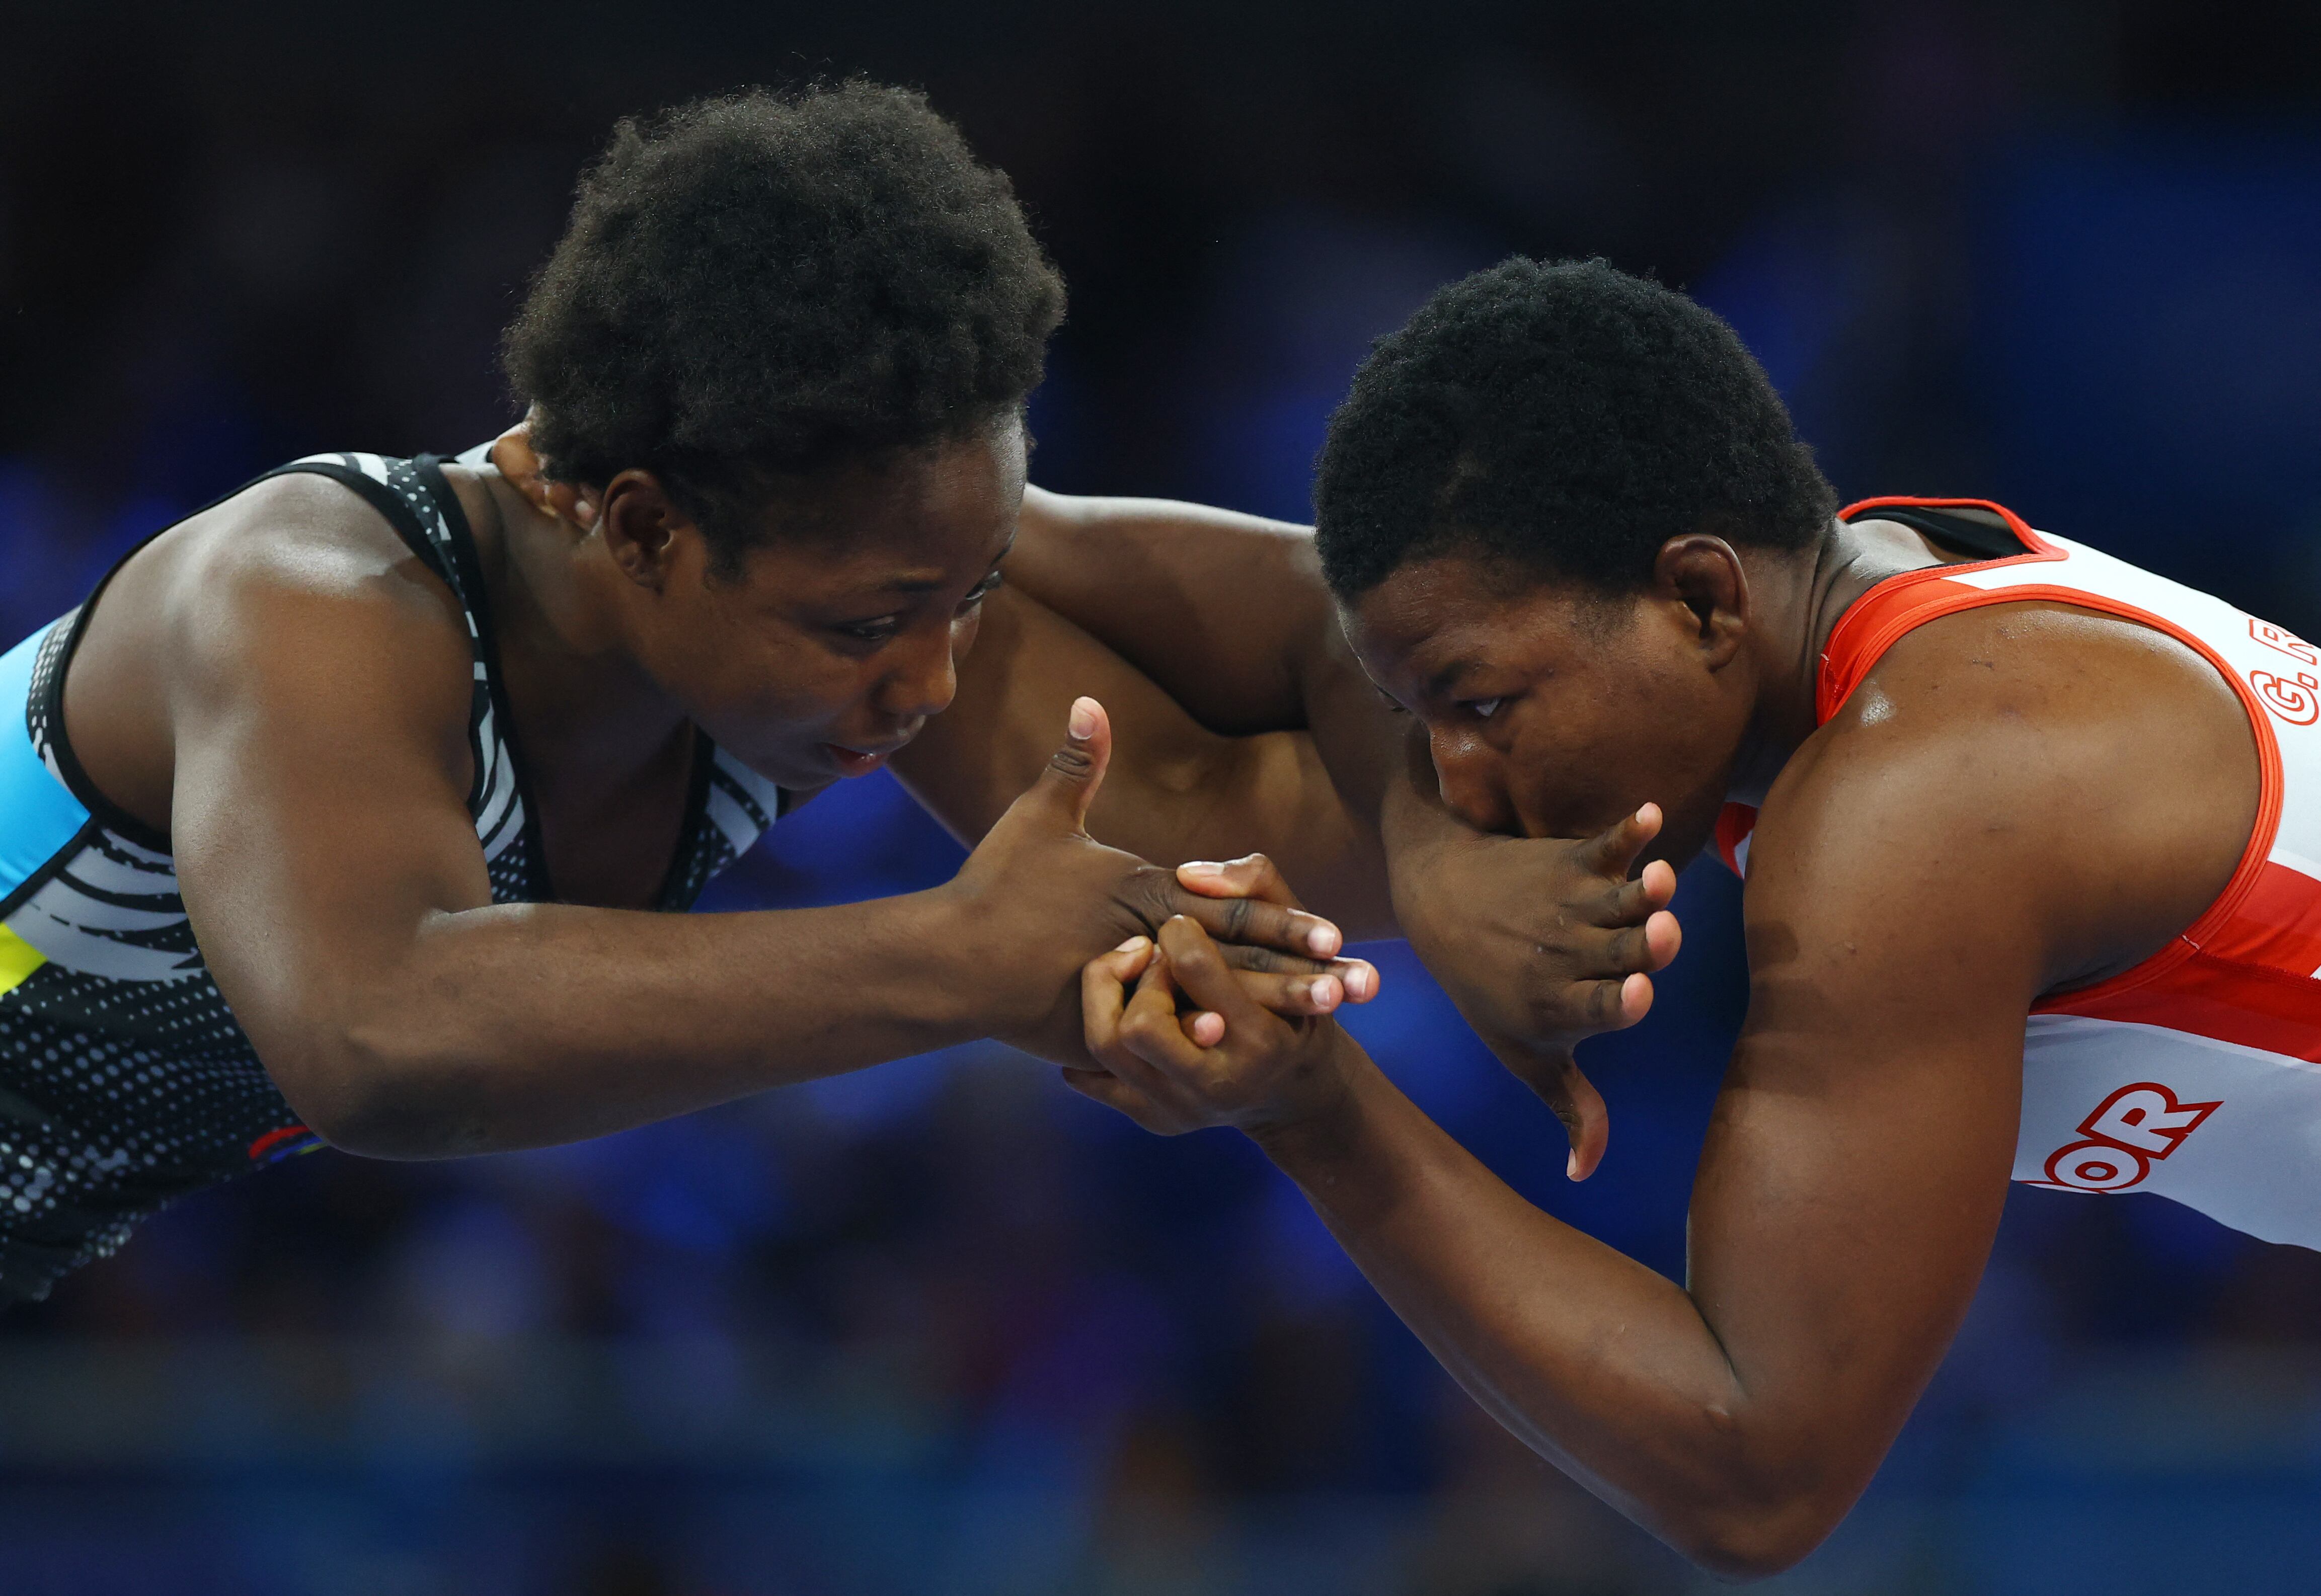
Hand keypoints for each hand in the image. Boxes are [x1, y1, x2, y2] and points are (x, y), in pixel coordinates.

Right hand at [949, 697, 1374, 1061]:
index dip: (1288, 922)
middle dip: (1307, 975)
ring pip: (1220, 1006)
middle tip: (1363, 990)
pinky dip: (1217, 1052)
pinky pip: (1173, 1043)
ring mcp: (1132, 996)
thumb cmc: (996, 887)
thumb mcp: (1039, 817)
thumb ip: (1075, 763)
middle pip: (1243, 962)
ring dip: (1279, 1014)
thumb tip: (1089, 698)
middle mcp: (1149, 947)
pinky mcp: (1107, 1032)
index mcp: (1143, 895)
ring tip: (1331, 1025)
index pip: (1232, 910)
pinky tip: (1259, 1064)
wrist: (950, 962)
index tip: (1337, 935)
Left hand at [1064, 915, 1363, 1136]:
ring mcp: (1183, 1108)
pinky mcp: (1155, 1120)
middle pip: (1140, 1023)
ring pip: (1106, 1046)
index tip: (1179, 924)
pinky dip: (1090, 1038)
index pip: (1192, 968)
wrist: (1292, 1090)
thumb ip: (1258, 888)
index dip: (1176, 932)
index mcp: (1262, 1038)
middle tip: (1153, 956)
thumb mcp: (1302, 940)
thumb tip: (1186, 873)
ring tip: (1131, 977)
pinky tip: (1111, 1010)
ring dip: (1109, 997)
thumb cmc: (1298, 998)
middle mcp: (1220, 1084)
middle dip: (1139, 976)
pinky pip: (1090, 1077)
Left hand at [1388, 799, 1682, 1180]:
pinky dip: (1625, 828)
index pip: (1597, 1007)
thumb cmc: (1489, 991)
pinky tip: (1646, 813)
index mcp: (1559, 1004)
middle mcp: (1568, 954)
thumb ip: (1571, 1107)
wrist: (1439, 905)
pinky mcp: (1572, 862)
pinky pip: (1603, 843)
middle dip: (1645, 943)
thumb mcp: (1523, 1053)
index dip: (1619, 1001)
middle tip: (1663, 933)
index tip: (1638, 991)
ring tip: (1659, 874)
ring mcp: (1571, 905)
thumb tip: (1583, 1175)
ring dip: (1643, 887)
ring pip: (1617, 899)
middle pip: (1619, 951)